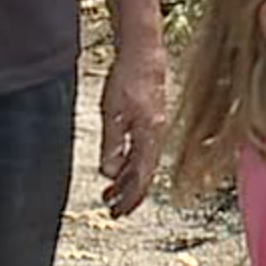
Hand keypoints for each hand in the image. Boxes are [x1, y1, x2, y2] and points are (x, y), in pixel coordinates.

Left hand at [97, 36, 166, 216]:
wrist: (143, 53)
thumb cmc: (128, 78)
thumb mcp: (113, 113)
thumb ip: (112, 145)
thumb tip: (109, 173)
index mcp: (150, 136)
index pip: (141, 177)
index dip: (130, 197)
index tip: (118, 212)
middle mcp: (156, 135)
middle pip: (143, 173)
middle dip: (127, 194)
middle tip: (112, 210)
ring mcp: (155, 127)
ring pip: (142, 162)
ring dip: (126, 179)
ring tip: (110, 192)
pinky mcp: (151, 120)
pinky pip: (142, 150)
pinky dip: (130, 162)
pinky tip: (119, 165)